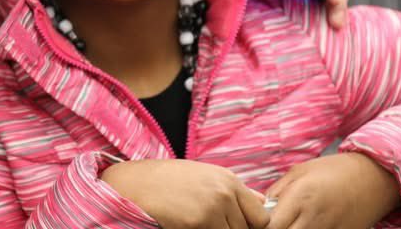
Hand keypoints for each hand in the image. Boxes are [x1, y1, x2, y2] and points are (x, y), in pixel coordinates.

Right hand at [101, 159, 269, 228]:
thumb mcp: (204, 176)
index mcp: (229, 180)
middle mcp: (225, 193)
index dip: (250, 225)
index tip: (235, 224)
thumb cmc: (169, 179)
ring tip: (198, 224)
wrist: (137, 183)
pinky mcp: (198, 223)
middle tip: (210, 223)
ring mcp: (212, 208)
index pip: (261, 216)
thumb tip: (264, 202)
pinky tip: (186, 225)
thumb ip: (234, 190)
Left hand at [265, 153, 400, 228]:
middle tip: (273, 223)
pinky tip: (306, 224)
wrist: (373, 177)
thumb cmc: (331, 170)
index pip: (271, 226)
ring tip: (292, 221)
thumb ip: (276, 192)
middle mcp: (314, 217)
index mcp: (300, 197)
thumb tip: (259, 209)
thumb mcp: (298, 172)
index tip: (259, 221)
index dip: (262, 226)